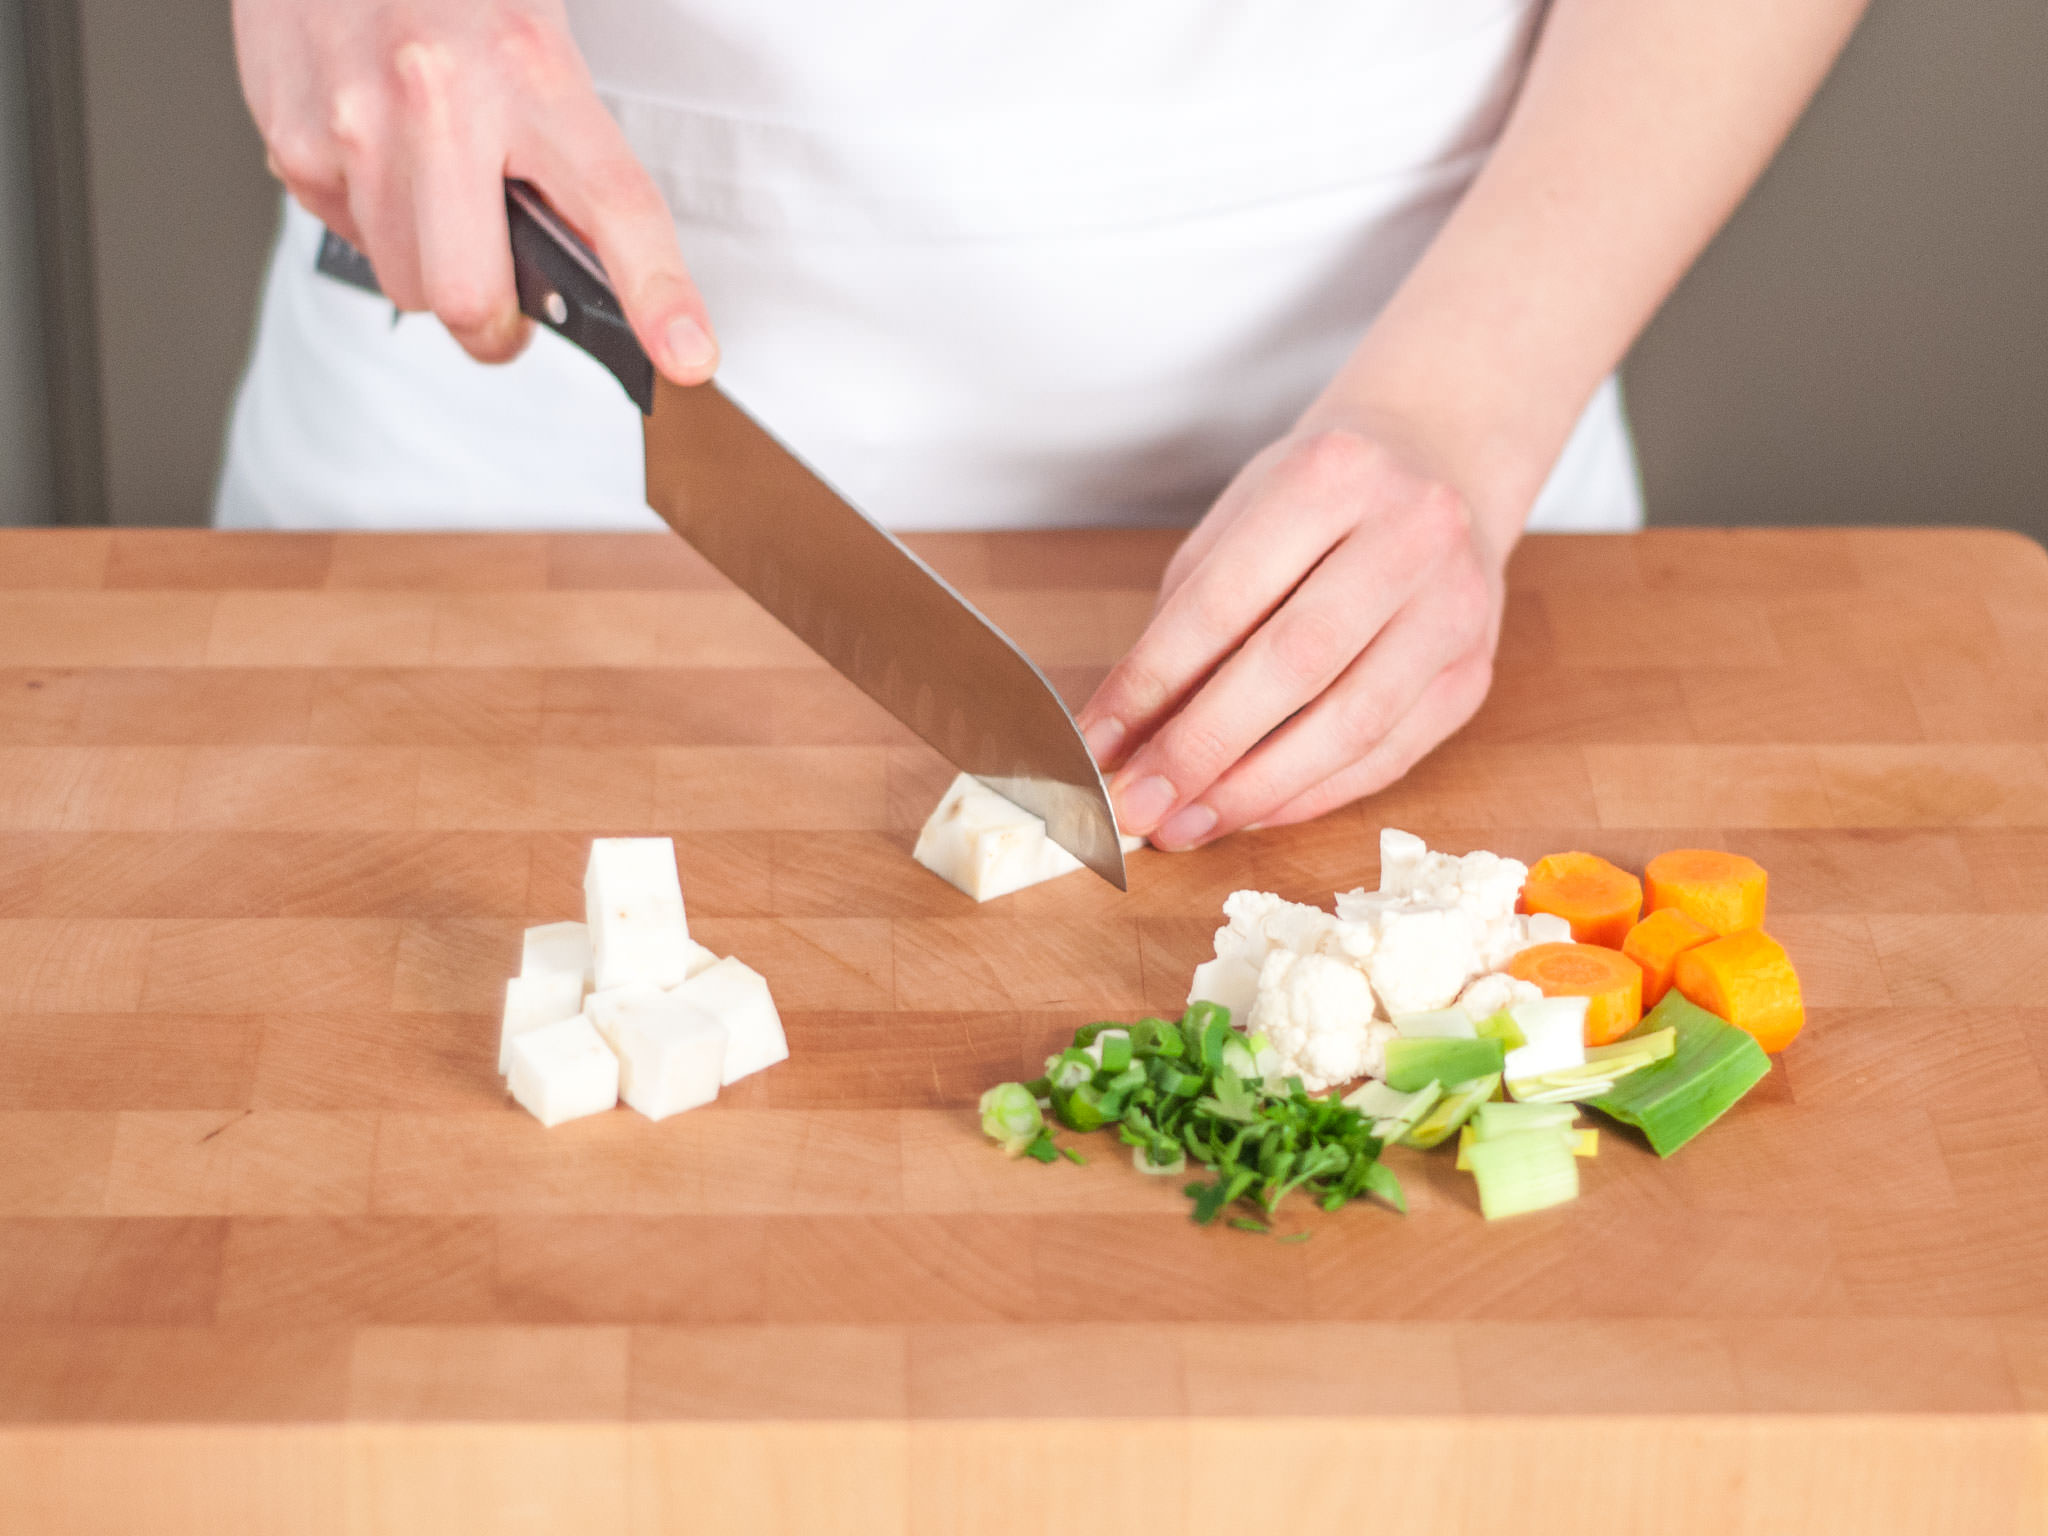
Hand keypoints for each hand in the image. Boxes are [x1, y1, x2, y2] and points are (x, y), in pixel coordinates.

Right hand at [234, 0, 714, 378]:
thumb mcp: (539, 45)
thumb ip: (570, 158)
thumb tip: (598, 276)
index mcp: (531, 69)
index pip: (614, 205)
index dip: (658, 295)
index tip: (685, 355)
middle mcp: (439, 96)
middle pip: (471, 297)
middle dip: (495, 326)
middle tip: (510, 307)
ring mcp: (354, 121)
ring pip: (407, 283)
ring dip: (431, 268)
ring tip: (438, 192)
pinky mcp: (292, 138)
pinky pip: (349, 237)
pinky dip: (373, 222)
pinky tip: (382, 155)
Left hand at [1077, 426, 1505, 850]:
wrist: (1440, 464)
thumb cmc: (1315, 503)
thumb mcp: (1237, 529)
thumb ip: (1184, 628)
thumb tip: (1124, 738)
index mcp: (1332, 477)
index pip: (1222, 601)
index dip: (1151, 684)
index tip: (1097, 746)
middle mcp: (1410, 533)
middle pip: (1294, 665)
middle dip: (1204, 749)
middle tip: (1139, 806)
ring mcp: (1454, 605)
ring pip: (1352, 723)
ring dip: (1257, 789)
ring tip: (1188, 826)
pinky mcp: (1473, 671)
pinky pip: (1388, 754)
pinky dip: (1312, 795)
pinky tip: (1253, 813)